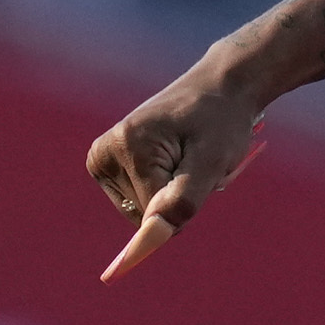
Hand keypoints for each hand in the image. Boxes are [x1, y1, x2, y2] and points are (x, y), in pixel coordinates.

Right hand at [85, 70, 267, 281]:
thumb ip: (183, 199)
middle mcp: (103, 154)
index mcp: (126, 147)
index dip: (187, 201)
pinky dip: (163, 188)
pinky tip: (175, 159)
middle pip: (144, 213)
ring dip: (172, 193)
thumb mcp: (214, 159)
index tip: (203, 169)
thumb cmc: (222, 120)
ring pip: (142, 209)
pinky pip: (139, 199)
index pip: (153, 213)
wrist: (221, 88)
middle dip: (177, 196)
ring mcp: (101, 160)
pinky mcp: (107, 165)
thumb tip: (152, 235)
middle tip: (197, 161)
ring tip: (187, 157)